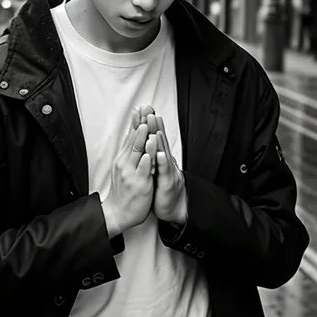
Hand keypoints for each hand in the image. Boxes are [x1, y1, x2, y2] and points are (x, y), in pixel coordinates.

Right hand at [101, 109, 153, 236]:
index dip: (136, 121)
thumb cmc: (123, 190)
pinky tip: (150, 152)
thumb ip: (130, 153)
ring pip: (138, 153)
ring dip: (142, 139)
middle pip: (134, 140)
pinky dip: (147, 160)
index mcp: (123, 159)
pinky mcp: (139, 184)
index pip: (130, 136)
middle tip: (146, 109)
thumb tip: (134, 136)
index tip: (141, 107)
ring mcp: (132, 173)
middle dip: (141, 124)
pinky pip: (143, 170)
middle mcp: (125, 163)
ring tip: (146, 126)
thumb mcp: (124, 168)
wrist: (116, 213)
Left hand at [135, 105, 187, 223]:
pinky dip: (162, 163)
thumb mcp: (155, 167)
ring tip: (155, 127)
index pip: (154, 137)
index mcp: (160, 157)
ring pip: (163, 153)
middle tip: (149, 111)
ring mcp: (168, 171)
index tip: (144, 109)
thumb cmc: (162, 187)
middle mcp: (165, 161)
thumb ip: (152, 153)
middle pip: (159, 140)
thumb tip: (146, 139)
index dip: (150, 123)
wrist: (172, 206)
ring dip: (159, 139)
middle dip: (154, 125)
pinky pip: (165, 172)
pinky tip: (159, 154)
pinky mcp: (168, 183)